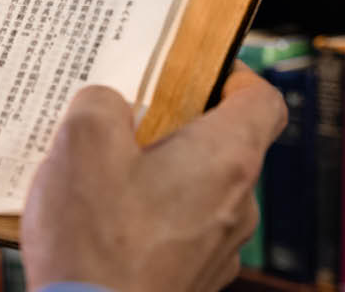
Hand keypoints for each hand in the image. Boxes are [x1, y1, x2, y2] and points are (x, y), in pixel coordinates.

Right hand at [20, 61, 285, 291]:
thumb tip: (109, 103)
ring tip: (98, 179)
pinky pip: (178, 234)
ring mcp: (219, 251)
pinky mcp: (193, 283)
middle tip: (124, 123)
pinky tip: (99, 226)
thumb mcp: (82, 142)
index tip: (193, 73)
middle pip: (223, 146)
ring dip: (157, 177)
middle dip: (175, 128)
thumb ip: (101, 102)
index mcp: (225, 158)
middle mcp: (237, 206)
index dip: (232, 77)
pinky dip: (148, 221)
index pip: (263, 100)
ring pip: (197, 192)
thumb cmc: (95, 242)